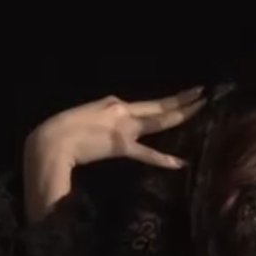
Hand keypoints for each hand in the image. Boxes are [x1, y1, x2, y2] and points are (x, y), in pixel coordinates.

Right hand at [22, 86, 206, 222]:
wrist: (51, 139)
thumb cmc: (63, 130)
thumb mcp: (89, 116)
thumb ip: (106, 118)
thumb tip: (115, 125)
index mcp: (115, 103)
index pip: (149, 102)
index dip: (172, 98)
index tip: (190, 92)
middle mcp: (123, 110)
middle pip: (160, 106)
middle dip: (183, 101)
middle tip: (203, 94)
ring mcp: (123, 128)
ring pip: (158, 122)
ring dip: (181, 116)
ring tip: (200, 110)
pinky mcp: (120, 146)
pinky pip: (147, 153)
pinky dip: (164, 159)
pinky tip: (180, 163)